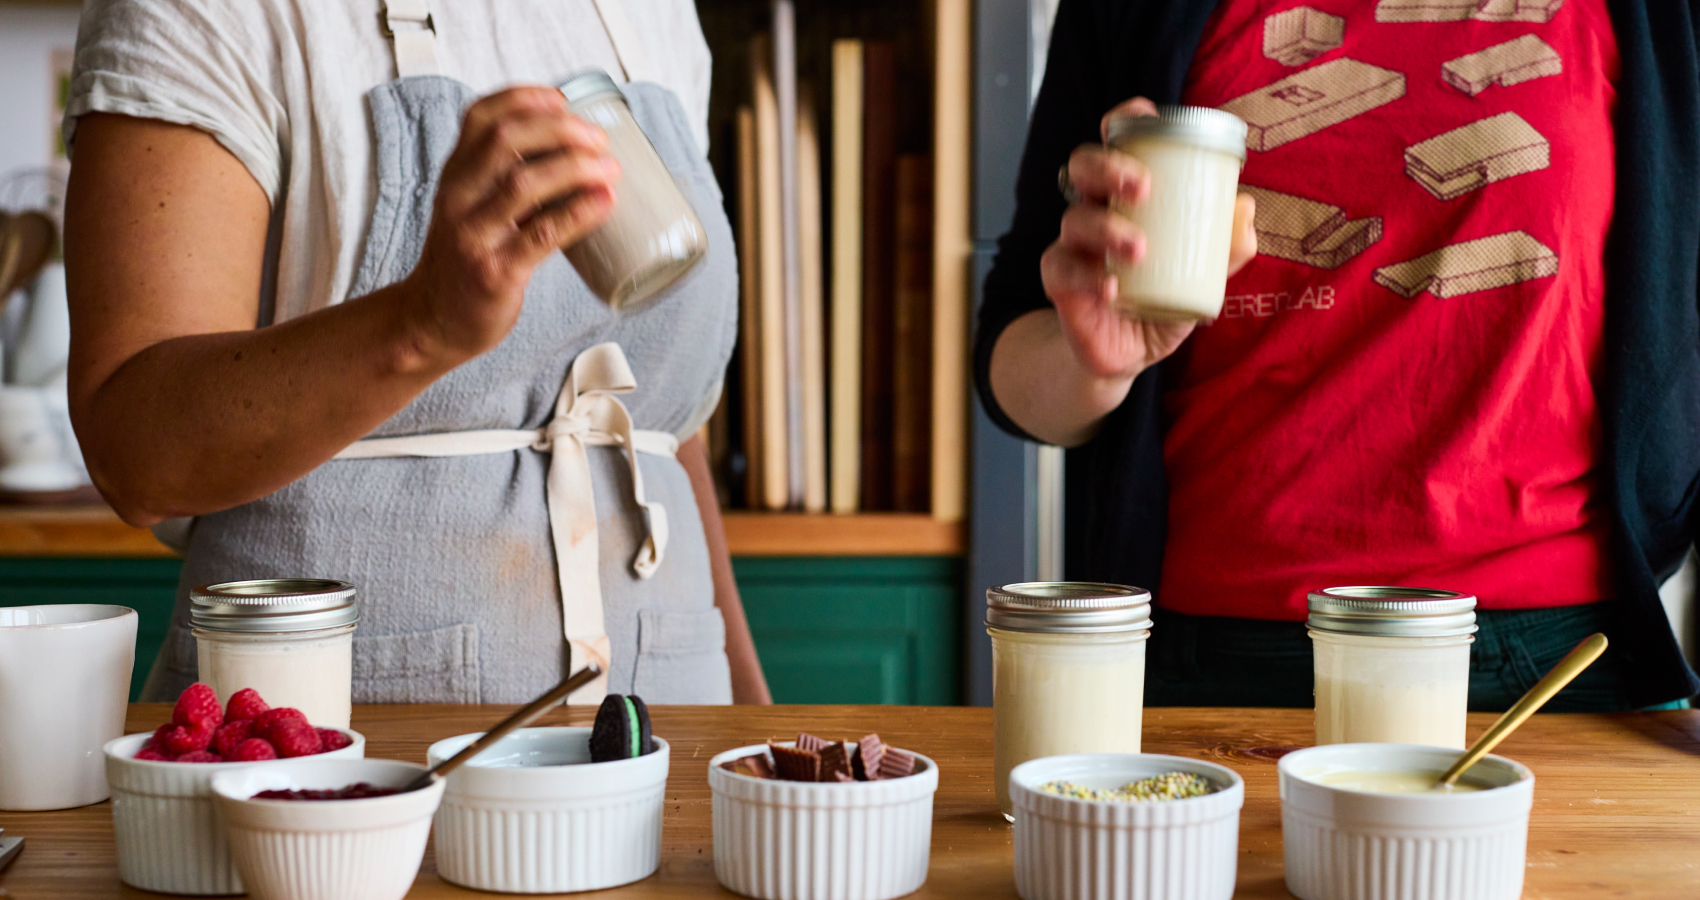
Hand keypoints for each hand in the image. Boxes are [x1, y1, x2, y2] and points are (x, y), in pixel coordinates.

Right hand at [404, 86, 621, 359]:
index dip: (524, 98)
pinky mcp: (494, 272)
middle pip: (505, 140)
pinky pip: (540, 236)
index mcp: (455, 175)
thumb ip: (505, 180)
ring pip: (523, 184)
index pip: (481, 117)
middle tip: (599, 139)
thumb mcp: (471, 208)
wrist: (431, 322)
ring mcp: (473, 235)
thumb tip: (575, 153)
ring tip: (610, 168)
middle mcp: (458, 198)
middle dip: (560, 130)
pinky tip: (604, 203)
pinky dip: (577, 215)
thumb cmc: (465, 260)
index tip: (564, 99)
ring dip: (575, 168)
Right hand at [1040, 97, 1257, 380]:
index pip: (1117, 142)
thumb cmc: (1164, 299)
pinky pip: (1062, 270)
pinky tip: (1112, 287)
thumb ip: (1227, 247)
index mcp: (1126, 195)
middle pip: (1084, 166)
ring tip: (1139, 248)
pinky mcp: (1060, 284)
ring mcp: (1073, 246)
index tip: (1143, 114)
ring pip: (1074, 218)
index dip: (1124, 119)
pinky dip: (1088, 276)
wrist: (1132, 354)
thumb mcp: (1204, 275)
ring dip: (1106, 227)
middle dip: (1109, 167)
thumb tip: (1246, 209)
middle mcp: (1095, 210)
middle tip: (1142, 188)